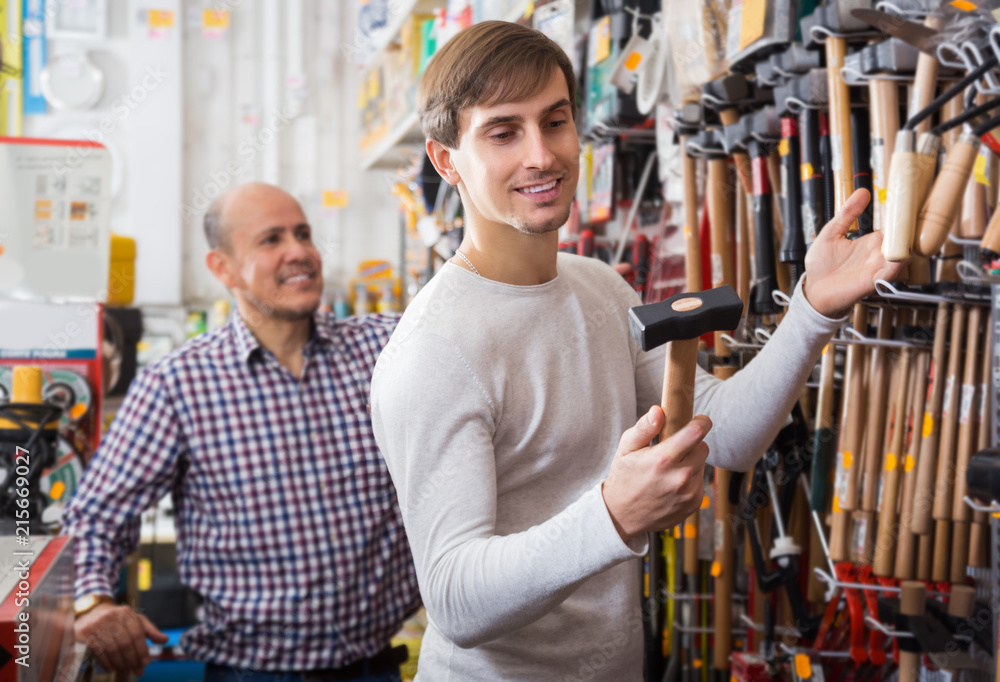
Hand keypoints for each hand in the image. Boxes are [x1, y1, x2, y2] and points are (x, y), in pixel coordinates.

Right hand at [75, 602, 168, 675]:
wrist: (91, 612)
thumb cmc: (118, 619)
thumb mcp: (135, 620)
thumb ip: (150, 630)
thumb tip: (165, 640)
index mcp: (125, 613)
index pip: (137, 633)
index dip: (142, 650)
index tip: (146, 662)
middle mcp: (111, 617)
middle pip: (125, 643)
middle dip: (133, 659)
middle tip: (138, 671)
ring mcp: (96, 625)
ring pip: (112, 649)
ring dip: (121, 663)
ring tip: (126, 671)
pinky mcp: (85, 634)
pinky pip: (98, 652)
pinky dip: (107, 663)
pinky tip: (113, 668)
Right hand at [602, 406, 711, 542]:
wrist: (623, 516)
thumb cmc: (624, 477)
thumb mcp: (626, 448)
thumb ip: (644, 427)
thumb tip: (658, 410)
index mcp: (662, 459)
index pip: (696, 433)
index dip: (702, 422)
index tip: (700, 420)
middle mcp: (679, 478)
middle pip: (703, 447)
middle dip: (692, 444)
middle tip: (675, 448)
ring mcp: (688, 493)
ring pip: (701, 465)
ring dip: (691, 462)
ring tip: (670, 469)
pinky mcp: (693, 504)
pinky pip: (700, 482)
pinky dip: (690, 479)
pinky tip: (673, 484)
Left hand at [803, 188, 905, 316]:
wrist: (813, 290)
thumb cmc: (821, 265)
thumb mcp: (832, 232)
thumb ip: (847, 213)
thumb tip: (862, 192)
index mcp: (870, 242)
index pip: (893, 228)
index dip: (902, 217)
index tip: (909, 202)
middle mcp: (877, 254)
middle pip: (902, 240)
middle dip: (910, 230)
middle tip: (915, 214)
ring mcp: (877, 267)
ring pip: (902, 254)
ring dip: (905, 245)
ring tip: (905, 232)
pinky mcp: (872, 280)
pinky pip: (891, 271)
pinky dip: (897, 263)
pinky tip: (896, 253)